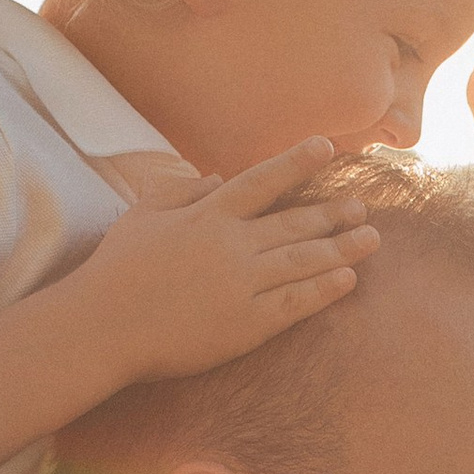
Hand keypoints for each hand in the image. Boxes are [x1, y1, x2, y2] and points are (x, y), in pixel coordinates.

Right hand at [75, 136, 378, 384]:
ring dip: (341, 248)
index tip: (328, 147)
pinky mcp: (245, 325)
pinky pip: (294, 304)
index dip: (296, 162)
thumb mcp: (143, 215)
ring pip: (302, 261)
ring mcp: (240, 285)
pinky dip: (323, 289)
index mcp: (206, 215)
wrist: (103, 327)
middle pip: (293, 223)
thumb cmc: (117, 271)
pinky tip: (348, 278)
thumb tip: (218, 176)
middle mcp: (230, 245)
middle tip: (362, 207)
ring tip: (370, 238)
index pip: (261, 180)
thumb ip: (182, 190)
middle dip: (332, 214)